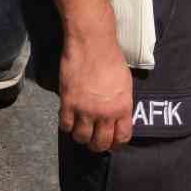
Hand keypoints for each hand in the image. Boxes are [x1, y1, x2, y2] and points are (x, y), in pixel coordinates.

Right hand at [59, 38, 134, 152]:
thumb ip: (121, 104)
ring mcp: (85, 110)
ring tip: (82, 130)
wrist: (92, 45)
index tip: (113, 142)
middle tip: (95, 140)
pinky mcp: (68, 104)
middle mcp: (105, 113)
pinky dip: (67, 126)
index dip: (117, 143)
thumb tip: (118, 119)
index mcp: (123, 107)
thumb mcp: (125, 84)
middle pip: (101, 143)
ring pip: (82, 138)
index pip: (122, 137)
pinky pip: (66, 126)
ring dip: (82, 136)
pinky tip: (70, 119)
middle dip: (98, 145)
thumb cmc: (112, 59)